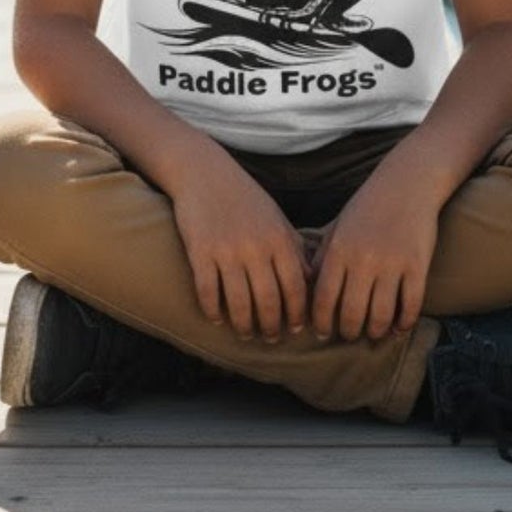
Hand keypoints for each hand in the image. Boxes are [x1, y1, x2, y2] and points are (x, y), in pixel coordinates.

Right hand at [170, 152, 310, 341]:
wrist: (203, 172)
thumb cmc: (244, 198)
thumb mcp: (276, 218)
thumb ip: (294, 249)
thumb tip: (311, 281)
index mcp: (279, 239)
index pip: (296, 288)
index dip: (297, 314)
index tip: (295, 329)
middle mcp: (255, 247)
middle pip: (268, 301)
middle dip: (271, 327)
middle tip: (270, 339)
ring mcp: (226, 250)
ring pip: (238, 302)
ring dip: (244, 325)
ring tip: (245, 334)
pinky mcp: (200, 251)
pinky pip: (208, 291)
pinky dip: (213, 310)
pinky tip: (217, 318)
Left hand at [309, 167, 440, 342]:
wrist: (406, 185)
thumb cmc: (366, 208)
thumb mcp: (337, 227)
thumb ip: (323, 256)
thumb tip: (306, 287)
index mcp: (338, 250)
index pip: (323, 298)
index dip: (321, 322)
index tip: (323, 334)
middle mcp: (362, 260)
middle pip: (352, 313)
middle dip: (349, 332)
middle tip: (350, 337)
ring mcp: (391, 264)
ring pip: (382, 316)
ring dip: (376, 332)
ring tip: (374, 334)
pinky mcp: (417, 266)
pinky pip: (411, 306)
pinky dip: (405, 323)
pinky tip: (399, 328)